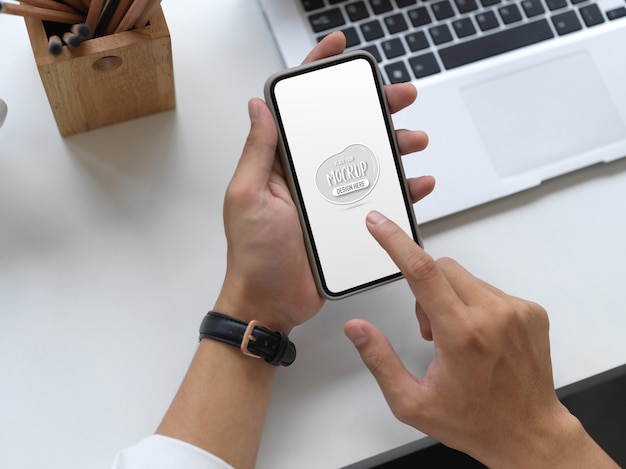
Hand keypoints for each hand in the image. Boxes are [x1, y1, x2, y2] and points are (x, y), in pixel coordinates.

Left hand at [214, 32, 432, 332]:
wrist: (272, 303)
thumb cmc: (254, 256)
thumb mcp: (248, 197)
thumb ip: (258, 151)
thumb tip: (259, 106)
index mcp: (279, 163)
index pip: (297, 108)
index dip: (314, 73)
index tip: (336, 50)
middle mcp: (305, 174)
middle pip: (342, 128)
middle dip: (372, 107)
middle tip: (398, 96)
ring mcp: (327, 197)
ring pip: (366, 160)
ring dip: (393, 145)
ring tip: (414, 141)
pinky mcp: (345, 220)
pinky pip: (378, 196)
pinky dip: (400, 188)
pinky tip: (416, 182)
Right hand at [345, 211, 616, 467]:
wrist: (528, 432)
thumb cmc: (476, 420)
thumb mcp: (412, 401)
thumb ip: (379, 359)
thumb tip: (357, 329)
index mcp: (461, 335)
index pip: (421, 272)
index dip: (395, 242)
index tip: (380, 224)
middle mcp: (492, 316)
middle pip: (442, 268)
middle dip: (425, 288)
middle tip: (430, 329)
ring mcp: (516, 311)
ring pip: (465, 277)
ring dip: (451, 297)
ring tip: (458, 338)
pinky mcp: (531, 311)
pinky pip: (489, 288)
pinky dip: (476, 304)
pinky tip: (480, 336)